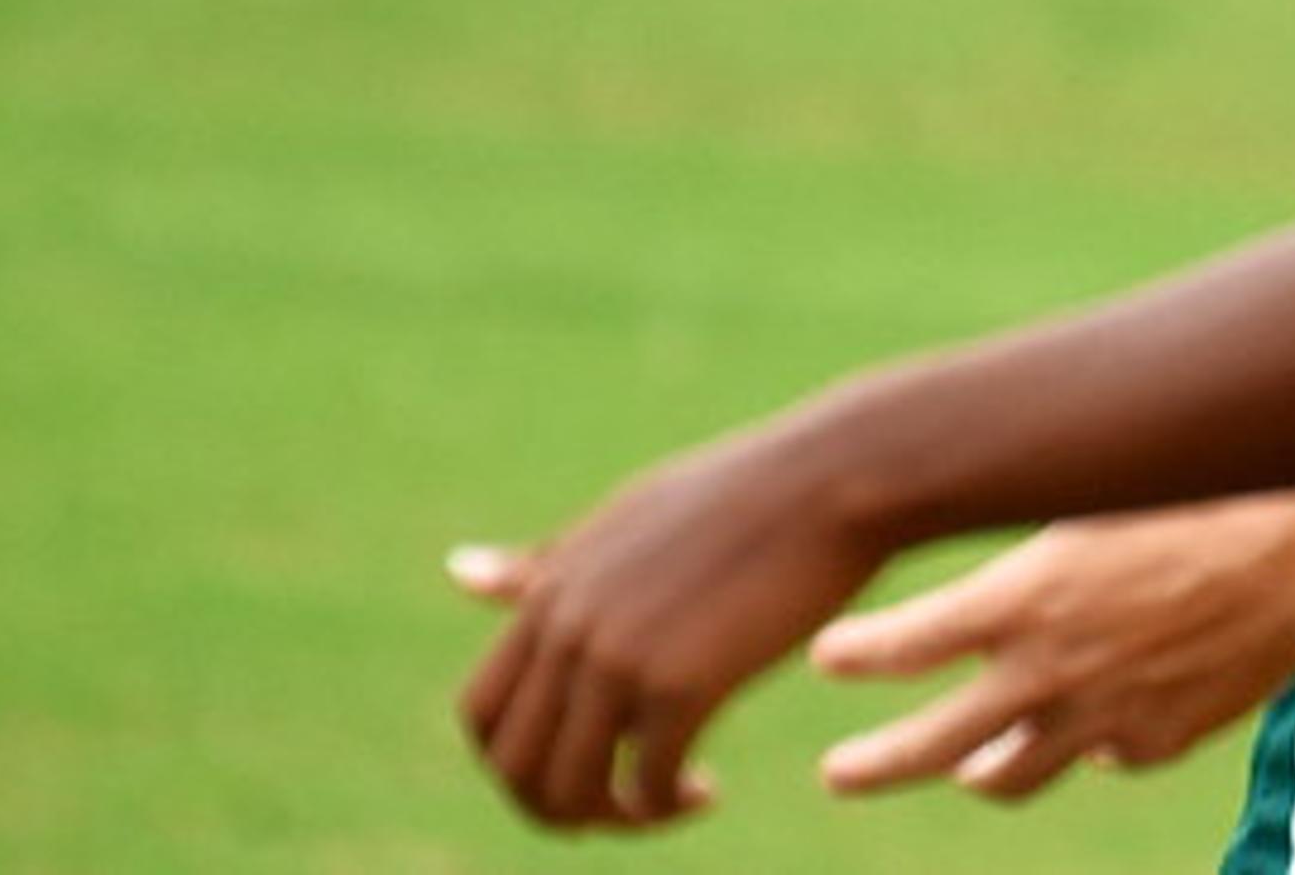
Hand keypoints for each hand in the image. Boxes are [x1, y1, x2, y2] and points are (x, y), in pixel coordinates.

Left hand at [449, 425, 896, 830]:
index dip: (520, 762)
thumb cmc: (749, 494)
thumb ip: (548, 565)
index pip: (481, 713)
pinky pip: (645, 784)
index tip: (586, 767)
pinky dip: (666, 806)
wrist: (837, 476)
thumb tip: (457, 570)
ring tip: (670, 803)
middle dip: (556, 808)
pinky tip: (708, 790)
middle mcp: (568, 625)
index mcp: (552, 588)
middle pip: (513, 765)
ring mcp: (618, 655)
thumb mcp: (627, 520)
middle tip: (622, 810)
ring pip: (569, 788)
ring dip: (613, 819)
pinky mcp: (681, 683)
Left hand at [808, 499, 1294, 800]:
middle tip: (839, 775)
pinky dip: (1093, 739)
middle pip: (927, 745)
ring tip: (965, 768)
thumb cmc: (1197, 501)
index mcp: (1020, 599)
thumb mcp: (1093, 507)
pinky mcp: (1152, 745)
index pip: (901, 644)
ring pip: (1007, 775)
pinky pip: (1102, 755)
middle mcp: (1045, 672)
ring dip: (978, 771)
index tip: (828, 654)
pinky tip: (1106, 712)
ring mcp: (1097, 720)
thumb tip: (981, 583)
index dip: (855, 653)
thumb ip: (1032, 559)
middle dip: (873, 765)